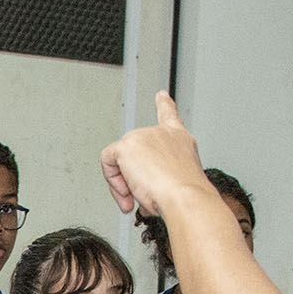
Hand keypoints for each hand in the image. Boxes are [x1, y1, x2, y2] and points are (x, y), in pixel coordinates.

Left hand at [98, 92, 211, 225]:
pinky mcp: (127, 145)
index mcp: (179, 139)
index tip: (161, 96)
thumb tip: (146, 192)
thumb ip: (160, 179)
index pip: (170, 117)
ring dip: (125, 183)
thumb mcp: (176, 183)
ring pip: (121, 160)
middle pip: (136, 151)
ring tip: (138, 197)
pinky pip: (108, 161)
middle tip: (142, 197)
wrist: (184, 196)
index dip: (164, 105)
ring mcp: (144, 136)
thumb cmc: (184, 195)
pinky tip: (126, 192)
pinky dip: (112, 180)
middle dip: (135, 176)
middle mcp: (162, 133)